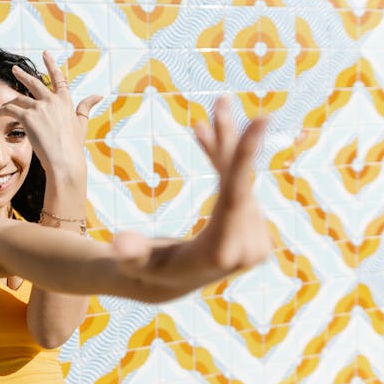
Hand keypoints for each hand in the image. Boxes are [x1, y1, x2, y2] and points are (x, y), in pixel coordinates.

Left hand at [0, 51, 101, 176]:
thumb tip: (99, 95)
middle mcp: (52, 101)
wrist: (64, 160)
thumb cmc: (74, 145)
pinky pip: (11, 109)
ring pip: (19, 98)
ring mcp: (39, 108)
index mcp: (65, 101)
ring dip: (9, 100)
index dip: (51, 65)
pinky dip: (4, 110)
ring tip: (1, 103)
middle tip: (14, 68)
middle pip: (35, 83)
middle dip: (23, 75)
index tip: (45, 54)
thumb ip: (86, 107)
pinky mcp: (28, 117)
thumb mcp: (81, 124)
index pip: (58, 78)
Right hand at [113, 95, 271, 287]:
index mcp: (221, 251)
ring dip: (225, 146)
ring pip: (240, 180)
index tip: (262, 119)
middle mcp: (246, 246)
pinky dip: (225, 159)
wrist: (165, 284)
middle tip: (222, 99)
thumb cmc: (145, 272)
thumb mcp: (135, 265)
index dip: (246, 155)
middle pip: (239, 182)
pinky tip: (208, 134)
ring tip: (217, 108)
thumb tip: (121, 245)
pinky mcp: (253, 228)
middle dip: (230, 139)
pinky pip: (240, 185)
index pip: (236, 195)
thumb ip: (130, 255)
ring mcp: (254, 238)